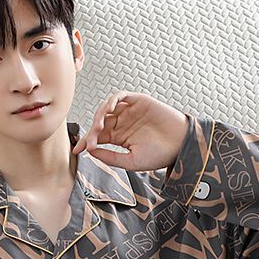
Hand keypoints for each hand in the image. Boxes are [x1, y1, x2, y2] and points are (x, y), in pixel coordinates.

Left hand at [72, 91, 189, 171]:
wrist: (180, 145)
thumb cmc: (159, 155)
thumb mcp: (131, 162)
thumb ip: (111, 157)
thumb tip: (91, 151)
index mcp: (119, 138)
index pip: (98, 137)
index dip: (87, 142)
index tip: (77, 150)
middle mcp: (122, 123)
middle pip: (99, 123)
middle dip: (92, 131)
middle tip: (91, 140)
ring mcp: (129, 111)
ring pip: (106, 109)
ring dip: (99, 116)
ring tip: (99, 128)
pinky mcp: (138, 101)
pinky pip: (120, 96)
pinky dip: (112, 101)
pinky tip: (109, 110)